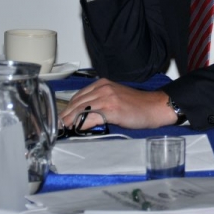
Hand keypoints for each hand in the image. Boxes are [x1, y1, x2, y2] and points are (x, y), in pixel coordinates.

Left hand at [58, 78, 176, 130]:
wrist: (154, 107)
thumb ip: (100, 101)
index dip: (69, 107)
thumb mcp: (115, 97)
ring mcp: (107, 98)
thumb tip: (84, 114)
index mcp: (103, 83)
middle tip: (59, 125)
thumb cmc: (137, 105)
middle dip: (66, 114)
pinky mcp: (111, 110)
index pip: (79, 95)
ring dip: (71, 120)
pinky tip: (77, 129)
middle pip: (77, 102)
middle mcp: (103, 88)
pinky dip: (81, 124)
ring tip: (64, 128)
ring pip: (81, 109)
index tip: (62, 117)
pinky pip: (91, 117)